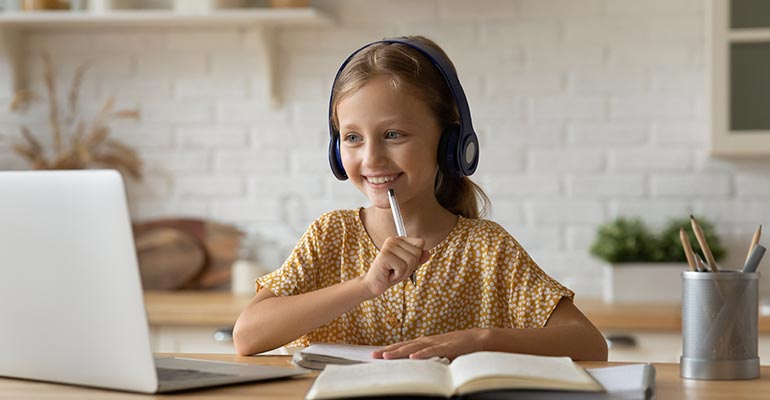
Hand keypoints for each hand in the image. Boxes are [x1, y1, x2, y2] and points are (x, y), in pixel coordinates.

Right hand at [363, 236, 429, 296]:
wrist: (374, 285)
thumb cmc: (390, 275)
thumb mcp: (408, 267)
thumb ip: (418, 259)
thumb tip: (428, 253)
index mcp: (399, 240)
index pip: (420, 243)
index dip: (416, 257)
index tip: (404, 263)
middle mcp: (393, 240)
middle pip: (417, 253)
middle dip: (410, 267)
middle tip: (397, 270)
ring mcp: (388, 247)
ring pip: (411, 261)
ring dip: (404, 272)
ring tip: (393, 272)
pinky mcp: (384, 256)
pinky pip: (402, 267)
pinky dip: (398, 275)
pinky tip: (389, 274)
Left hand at [371, 328, 486, 360]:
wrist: (477, 339)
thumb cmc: (458, 346)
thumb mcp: (438, 352)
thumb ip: (427, 357)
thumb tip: (415, 365)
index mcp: (425, 342)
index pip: (403, 345)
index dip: (390, 349)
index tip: (376, 354)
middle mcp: (427, 341)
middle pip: (404, 345)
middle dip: (388, 350)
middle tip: (374, 355)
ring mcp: (436, 343)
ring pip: (414, 347)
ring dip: (399, 351)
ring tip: (386, 356)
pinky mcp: (446, 347)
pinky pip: (432, 351)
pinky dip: (422, 354)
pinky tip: (412, 357)